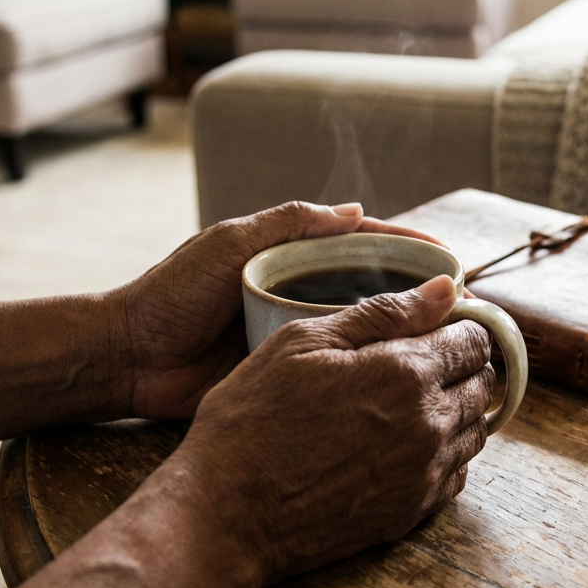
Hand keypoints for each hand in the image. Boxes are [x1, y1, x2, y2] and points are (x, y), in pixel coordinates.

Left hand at [109, 201, 441, 419]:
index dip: (405, 247)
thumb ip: (286, 223)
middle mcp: (297, 289)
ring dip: (396, 333)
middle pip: (367, 285)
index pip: (358, 242)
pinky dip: (365, 369)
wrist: (129, 357)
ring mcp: (293, 331)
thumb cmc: (173, 293)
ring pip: (357, 328)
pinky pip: (332, 366)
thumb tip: (355, 209)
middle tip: (459, 309)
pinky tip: (398, 379)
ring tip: (442, 345)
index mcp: (287, 253)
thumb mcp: (228, 244)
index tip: (447, 258)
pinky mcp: (285, 370)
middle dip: (412, 292)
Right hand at [181, 275, 493, 583]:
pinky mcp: (411, 513)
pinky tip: (404, 442)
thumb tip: (446, 288)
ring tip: (409, 399)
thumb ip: (384, 311)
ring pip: (475, 430)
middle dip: (462, 364)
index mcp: (406, 373)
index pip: (474, 339)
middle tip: (420, 358)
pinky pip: (456, 474)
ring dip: (457, 407)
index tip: (435, 325)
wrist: (227, 514)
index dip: (459, 324)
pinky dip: (445, 452)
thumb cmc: (253, 417)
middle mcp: (429, 426)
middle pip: (483, 383)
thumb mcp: (304, 342)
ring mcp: (424, 475)